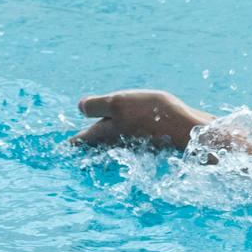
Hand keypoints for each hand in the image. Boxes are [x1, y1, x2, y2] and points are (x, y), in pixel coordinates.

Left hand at [72, 89, 213, 151]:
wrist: (189, 129)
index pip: (80, 140)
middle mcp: (117, 142)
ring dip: (105, 141)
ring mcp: (133, 144)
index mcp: (104, 134)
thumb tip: (80, 108)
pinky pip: (131, 139)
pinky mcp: (149, 142)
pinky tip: (131, 130)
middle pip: (96, 144)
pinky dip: (126, 137)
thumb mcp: (119, 104)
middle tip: (75, 146)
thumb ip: (96, 105)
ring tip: (98, 139)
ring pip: (113, 143)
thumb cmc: (153, 115)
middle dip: (87, 144)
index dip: (71, 142)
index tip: (62, 147)